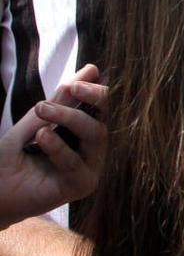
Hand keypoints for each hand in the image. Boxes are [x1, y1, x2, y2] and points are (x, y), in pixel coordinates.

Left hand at [0, 64, 107, 228]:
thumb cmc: (11, 159)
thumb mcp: (33, 122)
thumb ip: (60, 100)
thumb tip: (91, 69)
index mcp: (82, 133)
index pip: (101, 109)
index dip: (96, 92)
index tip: (85, 76)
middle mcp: (90, 150)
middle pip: (101, 121)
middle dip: (91, 100)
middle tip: (72, 87)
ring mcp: (88, 168)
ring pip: (94, 137)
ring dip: (70, 118)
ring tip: (42, 109)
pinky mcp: (81, 186)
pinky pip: (76, 163)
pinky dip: (59, 148)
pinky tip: (43, 136)